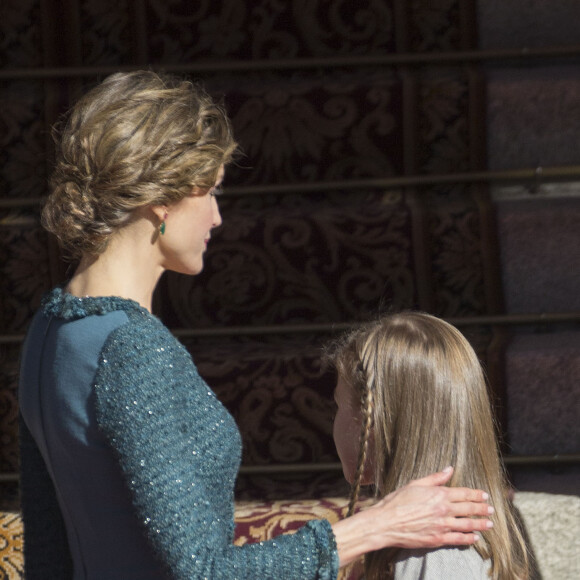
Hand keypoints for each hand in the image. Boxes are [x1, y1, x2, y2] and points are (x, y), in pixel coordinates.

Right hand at [368, 466, 492, 548]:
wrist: (386, 522)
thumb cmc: (397, 501)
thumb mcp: (415, 484)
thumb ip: (435, 478)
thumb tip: (449, 469)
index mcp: (438, 494)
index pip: (463, 493)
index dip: (476, 494)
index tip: (485, 495)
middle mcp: (443, 510)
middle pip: (469, 509)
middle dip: (482, 508)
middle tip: (491, 509)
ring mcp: (442, 526)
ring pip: (467, 525)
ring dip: (480, 524)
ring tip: (489, 524)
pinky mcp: (438, 539)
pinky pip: (458, 539)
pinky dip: (469, 539)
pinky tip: (475, 538)